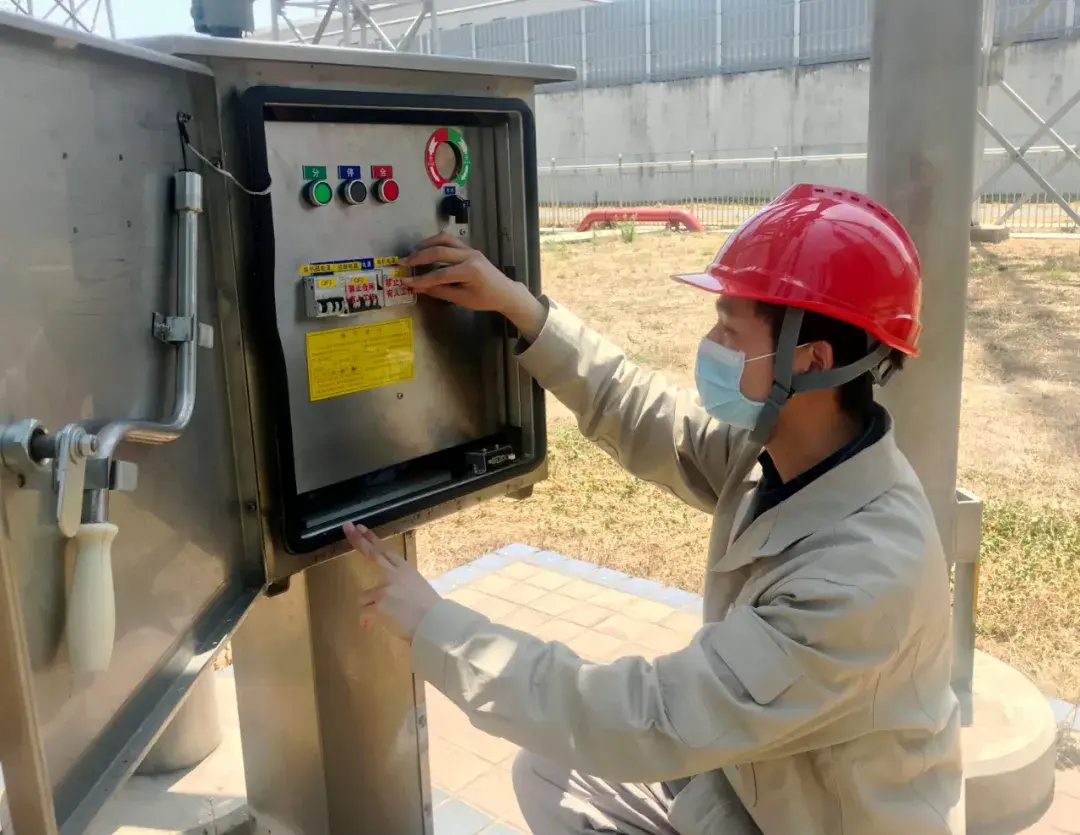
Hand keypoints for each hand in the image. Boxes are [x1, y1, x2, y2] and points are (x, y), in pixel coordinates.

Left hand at [343, 522, 442, 642]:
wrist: (435, 624)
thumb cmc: (428, 609)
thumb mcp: (416, 586)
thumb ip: (400, 581)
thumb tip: (385, 588)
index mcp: (405, 569)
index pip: (384, 550)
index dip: (371, 538)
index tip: (360, 527)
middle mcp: (394, 574)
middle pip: (372, 553)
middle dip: (358, 539)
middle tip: (347, 526)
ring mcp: (386, 588)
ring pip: (364, 596)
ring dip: (369, 607)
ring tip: (384, 616)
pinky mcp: (379, 604)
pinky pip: (363, 612)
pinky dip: (366, 621)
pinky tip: (372, 626)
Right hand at [400, 232, 547, 341]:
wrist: (505, 291)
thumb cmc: (485, 299)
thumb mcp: (462, 299)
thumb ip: (439, 291)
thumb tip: (418, 287)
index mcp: (470, 271)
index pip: (440, 274)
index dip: (421, 279)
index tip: (405, 281)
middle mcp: (470, 256)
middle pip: (439, 251)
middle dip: (419, 257)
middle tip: (402, 263)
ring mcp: (470, 249)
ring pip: (443, 240)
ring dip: (425, 245)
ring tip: (412, 254)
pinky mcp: (469, 248)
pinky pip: (449, 240)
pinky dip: (435, 243)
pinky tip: (425, 249)